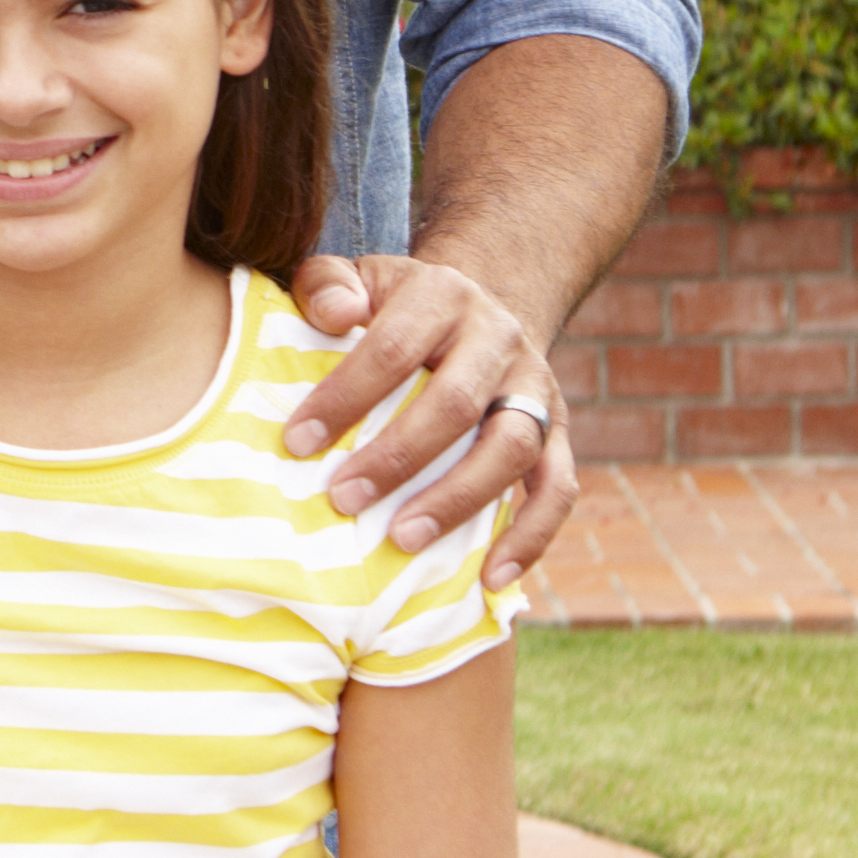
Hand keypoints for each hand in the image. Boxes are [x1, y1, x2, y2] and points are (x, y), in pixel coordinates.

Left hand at [285, 251, 573, 588]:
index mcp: (443, 295)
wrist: (476, 311)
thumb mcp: (358, 280)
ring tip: (402, 540)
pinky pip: (558, 488)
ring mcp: (535, 387)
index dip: (346, 396)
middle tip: (343, 499)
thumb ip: (328, 286)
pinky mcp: (559, 432)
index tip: (298, 443)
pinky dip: (531, 536)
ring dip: (458, 499)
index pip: (393, 346)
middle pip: (457, 401)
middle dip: (398, 456)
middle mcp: (499, 337)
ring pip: (513, 446)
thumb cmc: (392, 309)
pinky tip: (489, 578)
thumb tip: (334, 314)